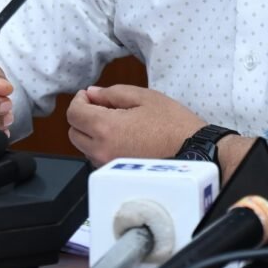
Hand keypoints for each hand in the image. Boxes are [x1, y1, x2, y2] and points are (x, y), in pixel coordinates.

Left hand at [66, 84, 204, 165]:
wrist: (194, 151)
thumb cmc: (173, 124)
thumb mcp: (145, 97)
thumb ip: (113, 93)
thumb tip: (93, 93)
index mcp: (106, 127)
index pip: (73, 114)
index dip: (79, 100)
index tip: (89, 95)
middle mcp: (102, 150)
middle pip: (74, 133)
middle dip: (82, 117)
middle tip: (100, 106)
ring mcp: (109, 165)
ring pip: (85, 147)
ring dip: (92, 132)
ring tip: (115, 121)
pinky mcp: (118, 174)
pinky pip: (99, 158)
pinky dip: (103, 146)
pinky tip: (122, 137)